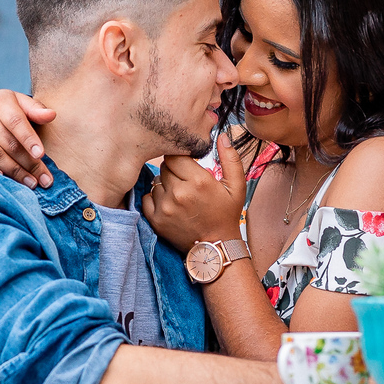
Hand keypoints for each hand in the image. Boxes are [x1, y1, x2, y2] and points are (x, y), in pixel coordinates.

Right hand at [0, 89, 55, 188]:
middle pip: (7, 142)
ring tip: (30, 183)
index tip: (41, 155)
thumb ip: (36, 110)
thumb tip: (51, 115)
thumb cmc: (5, 111)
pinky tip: (3, 179)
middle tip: (43, 180)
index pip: (16, 121)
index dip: (29, 139)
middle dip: (28, 162)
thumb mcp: (20, 105)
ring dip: (13, 171)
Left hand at [142, 132, 246, 253]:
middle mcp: (179, 193)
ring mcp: (165, 207)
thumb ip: (230, 158)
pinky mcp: (156, 220)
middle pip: (165, 167)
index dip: (181, 159)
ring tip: (179, 194)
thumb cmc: (226, 215)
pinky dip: (155, 198)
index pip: (175, 156)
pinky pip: (147, 197)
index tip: (188, 165)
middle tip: (185, 180)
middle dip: (174, 170)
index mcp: (198, 181)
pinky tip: (169, 203)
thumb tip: (222, 136)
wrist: (216, 247)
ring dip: (165, 184)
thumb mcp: (236, 186)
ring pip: (156, 182)